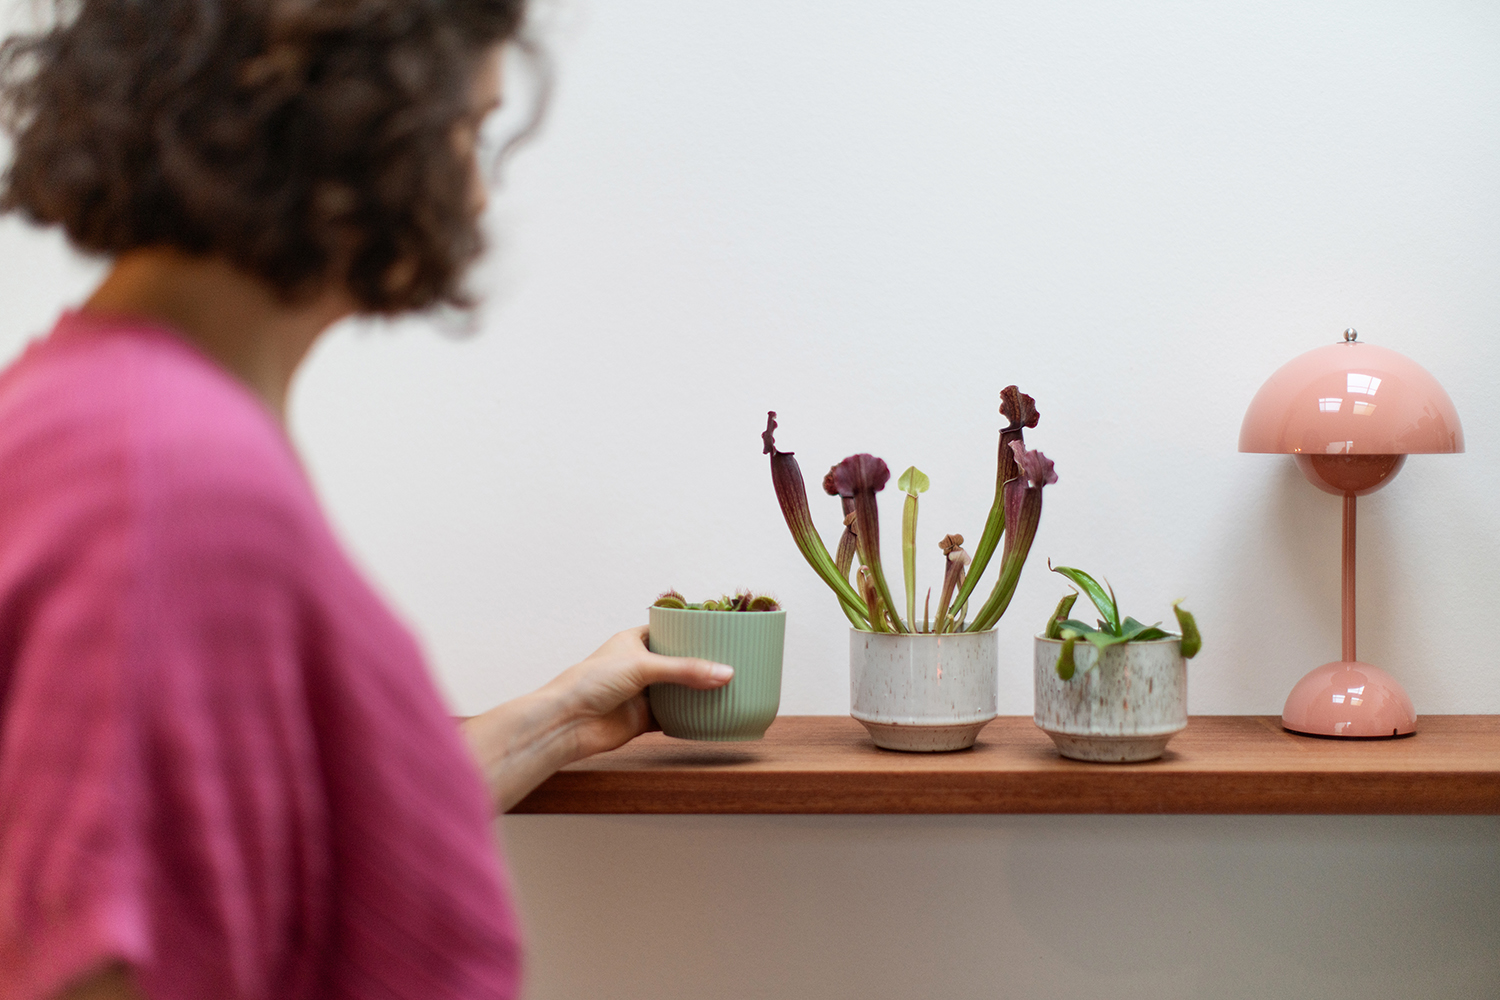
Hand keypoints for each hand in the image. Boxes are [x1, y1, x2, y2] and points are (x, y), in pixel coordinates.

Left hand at [544, 625, 732, 759]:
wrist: (566, 723)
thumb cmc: (590, 683)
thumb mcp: (643, 667)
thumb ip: (685, 671)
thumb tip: (726, 673)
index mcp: (633, 642)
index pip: (668, 631)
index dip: (691, 631)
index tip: (719, 632)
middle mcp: (638, 666)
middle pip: (677, 662)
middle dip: (701, 664)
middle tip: (732, 660)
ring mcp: (641, 693)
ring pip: (677, 690)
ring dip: (698, 691)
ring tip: (730, 686)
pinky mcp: (642, 719)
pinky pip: (673, 716)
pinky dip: (689, 717)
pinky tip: (710, 714)